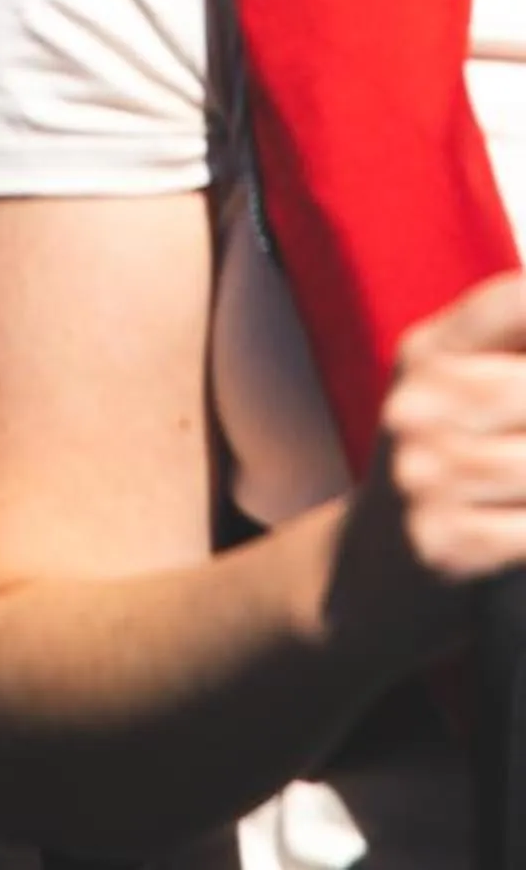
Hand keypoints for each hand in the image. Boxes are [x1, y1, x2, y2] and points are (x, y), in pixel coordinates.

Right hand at [337, 271, 525, 652]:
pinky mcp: (441, 541)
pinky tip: (515, 532)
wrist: (368, 577)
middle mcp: (415, 405)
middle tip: (521, 443)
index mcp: (425, 354)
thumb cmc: (444, 475)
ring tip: (516, 488)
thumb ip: (512, 349)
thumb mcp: (458, 396)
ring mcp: (422, 475)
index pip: (513, 301)